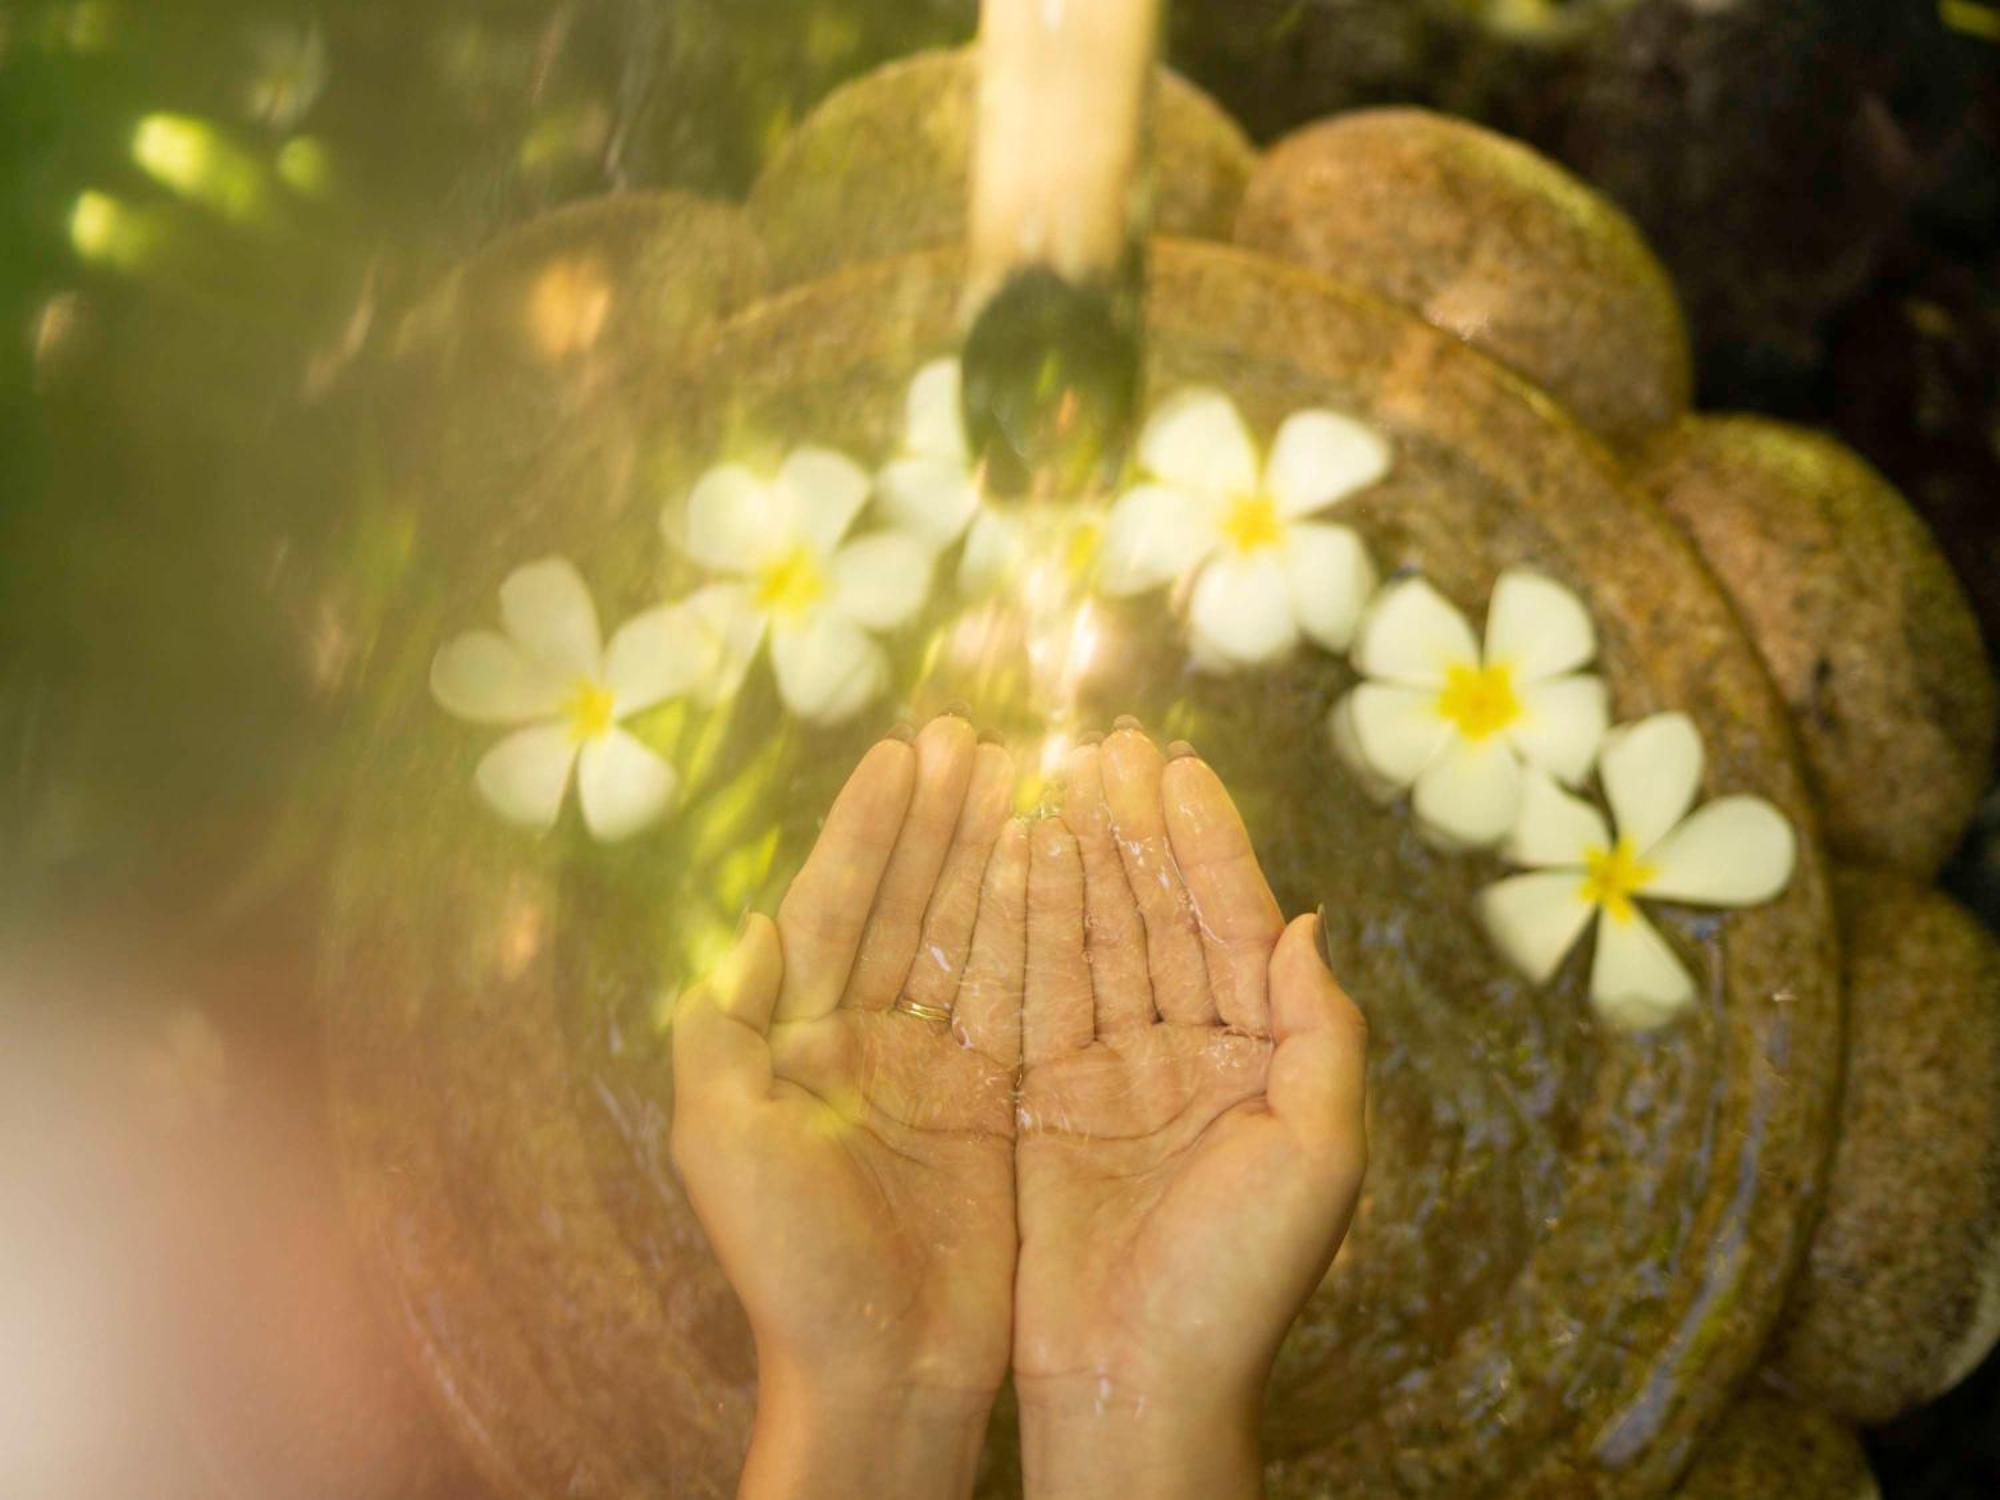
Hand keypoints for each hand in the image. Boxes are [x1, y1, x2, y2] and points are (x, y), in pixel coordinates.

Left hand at [671, 716, 1024, 1499]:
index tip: (902, 750)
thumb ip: (726, 1028)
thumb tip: (752, 927)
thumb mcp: (724, 1142)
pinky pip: (1015, 996)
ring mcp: (933, 1068)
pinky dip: (1033, 931)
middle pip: (904, 903)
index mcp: (794, 1039)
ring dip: (987, 856)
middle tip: (972, 737)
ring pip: (964, 935)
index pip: (832, 906)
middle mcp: (864, 1039)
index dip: (866, 828)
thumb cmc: (791, 1263)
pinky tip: (1054, 867)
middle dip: (934, 821)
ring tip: (1019, 777)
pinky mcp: (994, 1103)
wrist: (881, 1371)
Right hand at [1012, 726, 1368, 1498]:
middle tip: (1106, 743)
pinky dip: (1024, 926)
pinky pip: (1031, 995)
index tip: (1174, 764)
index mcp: (1259, 1060)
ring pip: (1091, 941)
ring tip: (1056, 777)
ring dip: (1077, 858)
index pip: (1231, 923)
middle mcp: (1185, 1054)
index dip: (1205, 841)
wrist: (1136, 1383)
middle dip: (1135, 828)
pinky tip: (1012, 859)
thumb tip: (1310, 921)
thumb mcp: (1318, 1156)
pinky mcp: (1039, 1102)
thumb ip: (1321, 1033)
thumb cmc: (1239, 1282)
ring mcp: (1108, 1075)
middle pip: (1156, 915)